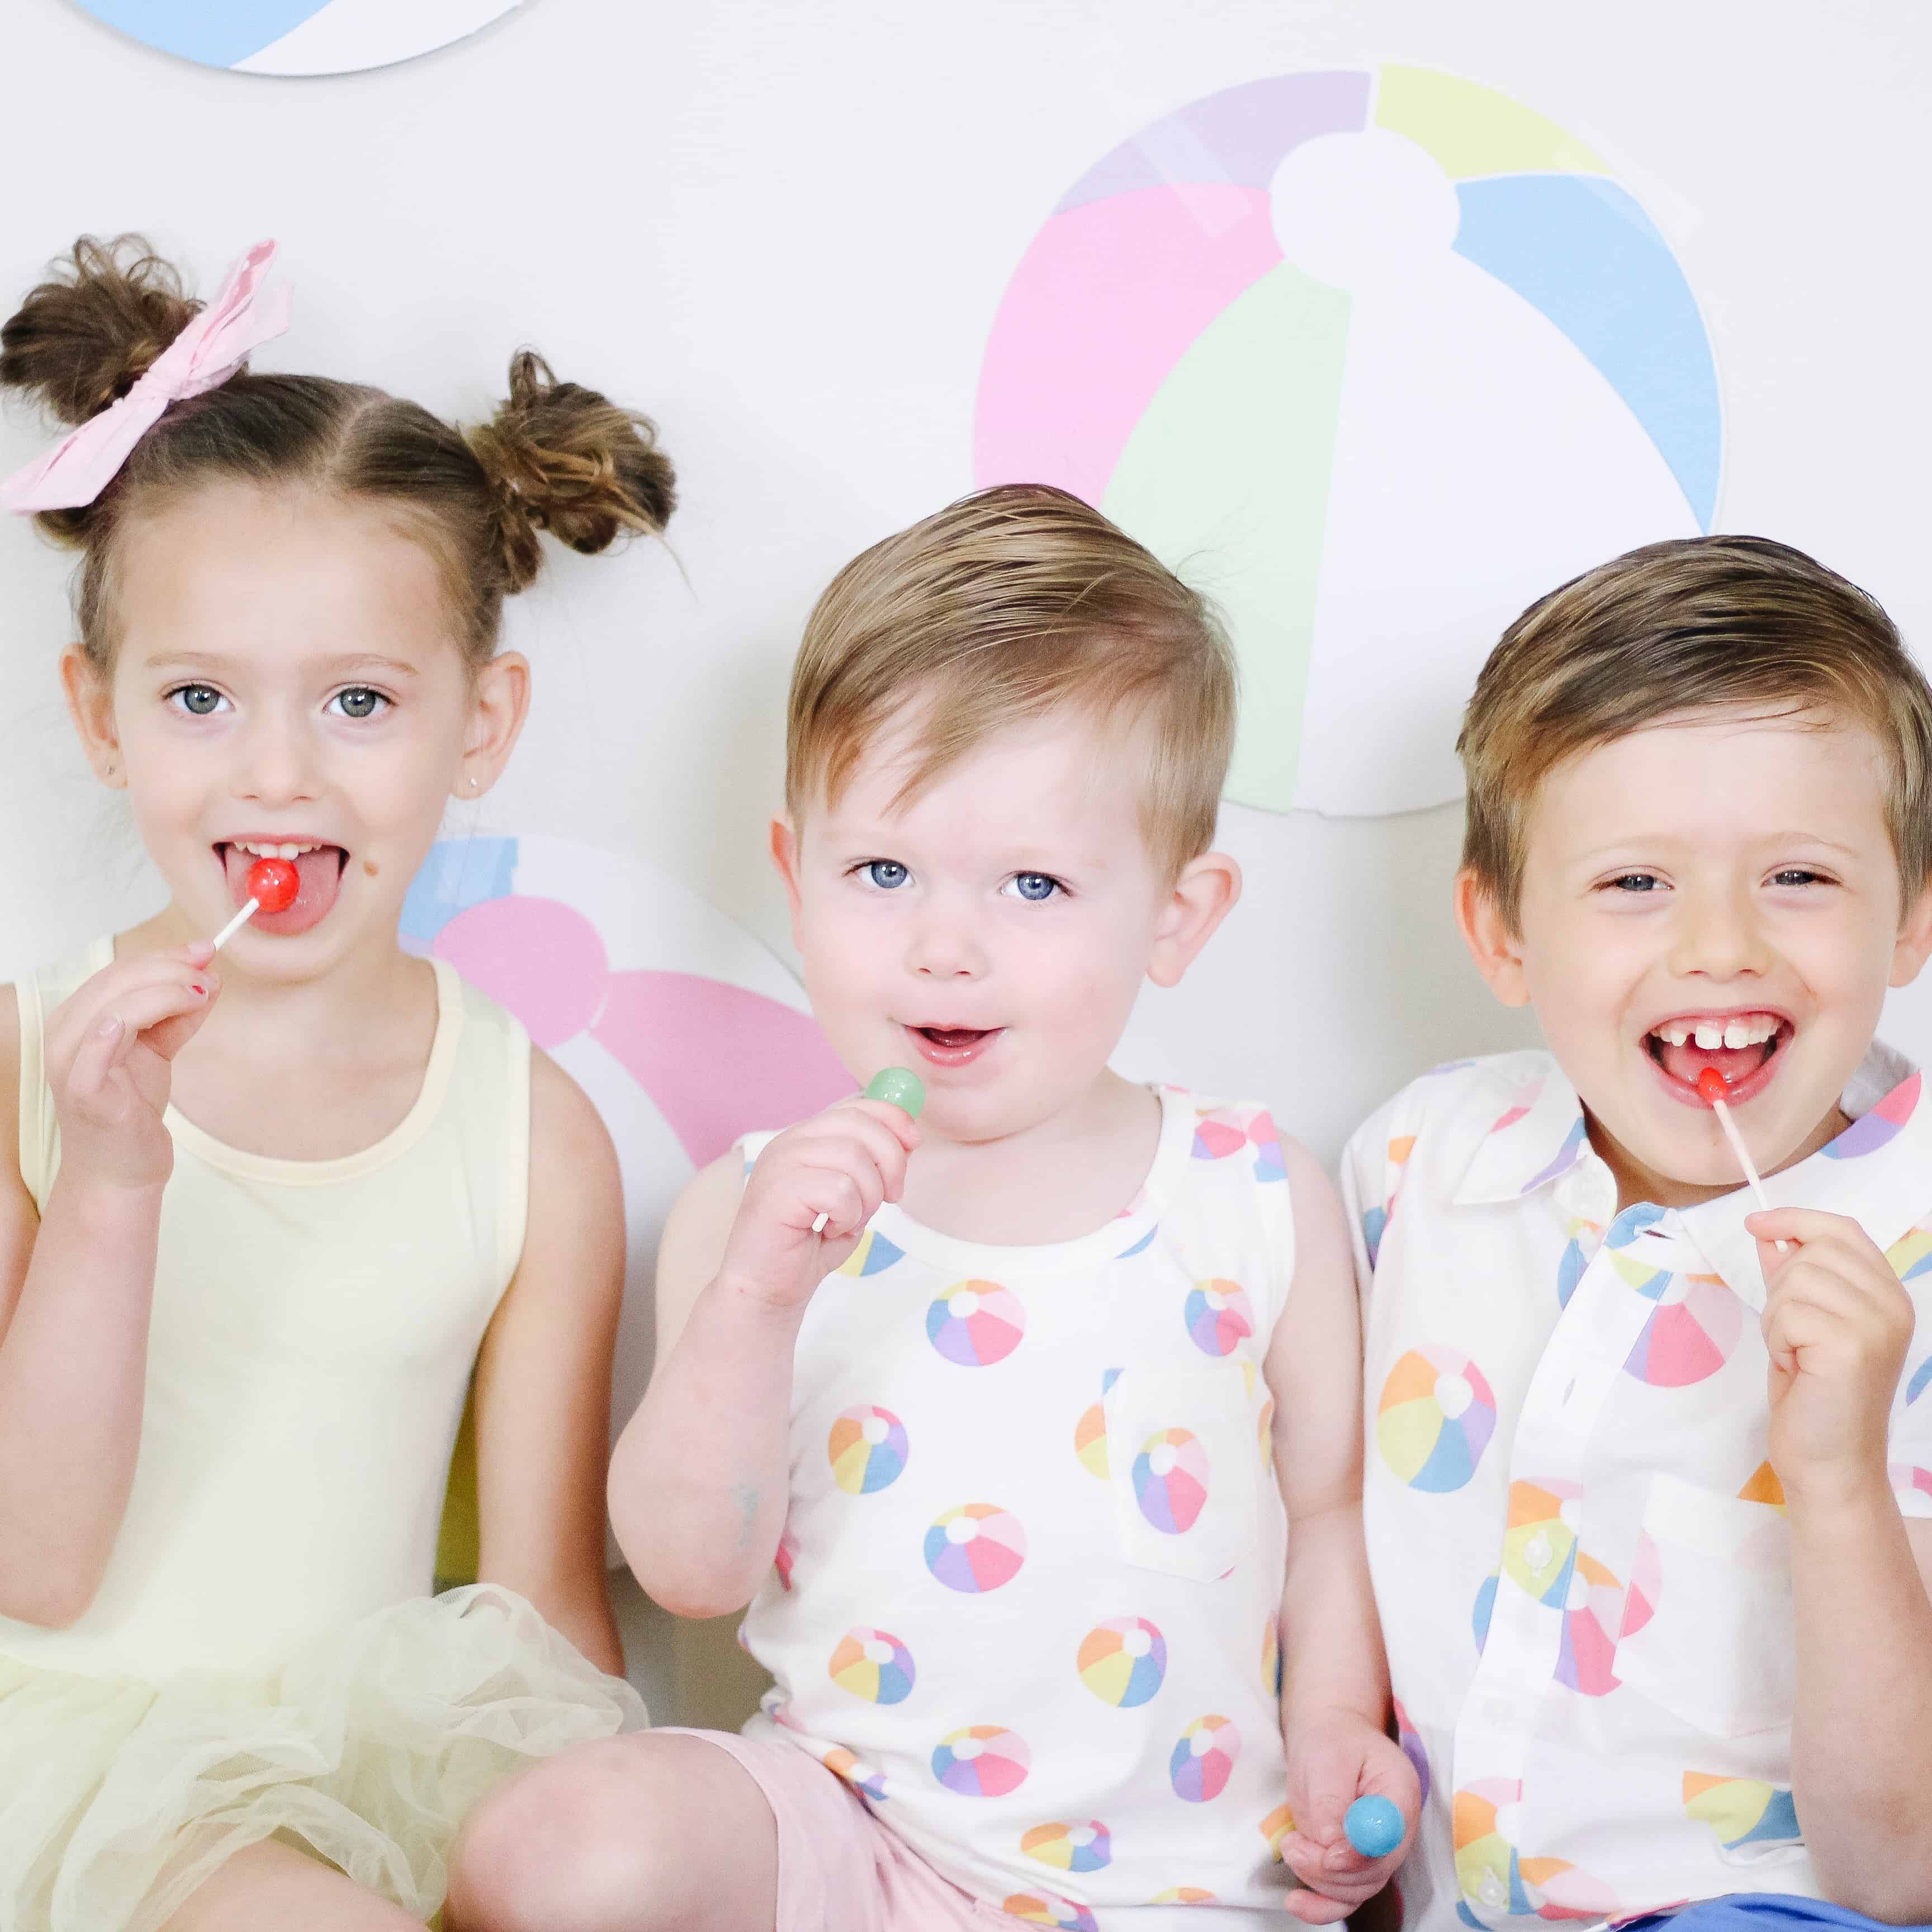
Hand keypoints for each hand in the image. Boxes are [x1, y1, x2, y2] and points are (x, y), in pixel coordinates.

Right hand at [43, 944, 217, 1192]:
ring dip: (164, 992)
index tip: (204, 952)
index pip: (118, 972)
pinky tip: (148, 1017)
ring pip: (114, 1007)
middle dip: (169, 970)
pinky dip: (117, 1027)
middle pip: (115, 982)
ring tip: (202, 995)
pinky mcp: (85, 1091)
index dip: (163, 956)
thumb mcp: (157, 1050)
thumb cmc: (131, 1108)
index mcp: (78, 1019)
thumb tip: (209, 977)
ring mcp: (71, 1064)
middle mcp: (65, 1036)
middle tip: (208, 973)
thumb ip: (177, 1014)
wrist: (122, 1169)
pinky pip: (96, 1050)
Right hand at [716, 1095, 920, 1310]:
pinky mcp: (777, 1190)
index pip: (855, 1105)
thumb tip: (907, 1138)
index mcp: (805, 1137)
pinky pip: (838, 1190)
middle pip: (859, 1124)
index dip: (892, 1118)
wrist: (764, 1289)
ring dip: (867, 1197)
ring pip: (853, 1157)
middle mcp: (789, 1141)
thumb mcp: (850, 1198)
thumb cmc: (807, 1246)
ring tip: (849, 1220)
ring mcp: (779, 1163)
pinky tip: (829, 1231)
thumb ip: (870, 1166)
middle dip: (891, 1161)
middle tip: (891, 1197)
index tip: (914, 1144)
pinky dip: (847, 1216)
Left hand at [1275, 1710, 1419, 1922]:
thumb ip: (1331, 1801)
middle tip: (1295, 1846)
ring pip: (1355, 1890)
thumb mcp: (1327, 1757)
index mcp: (1398, 1794)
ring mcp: (1377, 1852)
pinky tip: (1296, 1902)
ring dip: (1318, 1880)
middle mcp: (1395, 1832)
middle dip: (1328, 1869)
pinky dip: (1320, 1906)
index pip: (1390, 1837)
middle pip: (1372, 1873)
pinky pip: (1344, 1897)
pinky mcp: (1355, 1866)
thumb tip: (1330, 1845)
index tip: (1330, 1854)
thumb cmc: (1331, 1741)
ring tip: (1292, 1847)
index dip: (1361, 1854)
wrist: (1330, 1739)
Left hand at [1747, 1207, 1912, 1507]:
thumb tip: (1770, 1233)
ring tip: (1796, 1354)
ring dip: (1777, 1317)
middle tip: (1791, 1335)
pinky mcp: (1852, 1345)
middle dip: (1782, 1287)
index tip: (1757, 1223)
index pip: (1843, 1230)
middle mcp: (1892, 1305)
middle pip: (1813, 1250)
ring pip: (1796, 1279)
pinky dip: (1777, 1339)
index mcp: (1887, 1295)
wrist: (1828, 1460)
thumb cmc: (1813, 1394)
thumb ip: (1791, 1276)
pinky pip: (1787, 1312)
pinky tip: (1796, 1368)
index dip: (1796, 1219)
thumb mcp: (1800, 1323)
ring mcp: (1877, 1324)